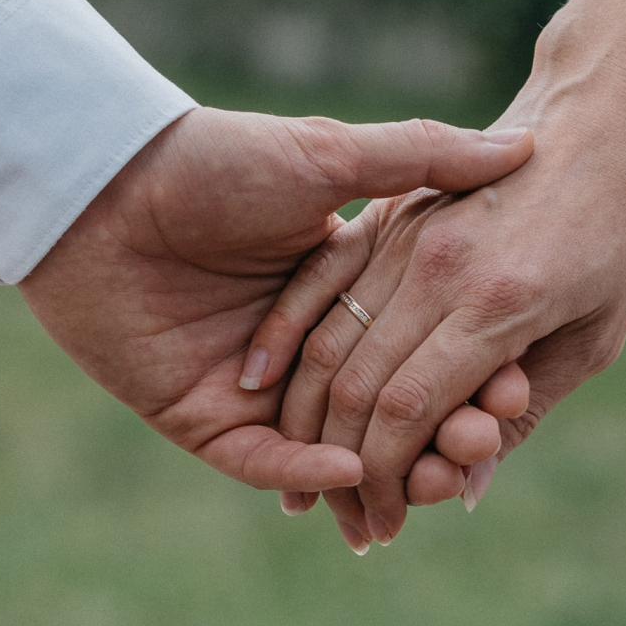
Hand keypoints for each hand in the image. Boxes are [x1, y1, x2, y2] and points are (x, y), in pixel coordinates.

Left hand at [18, 106, 533, 496]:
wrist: (104, 185)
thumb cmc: (217, 162)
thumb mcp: (332, 157)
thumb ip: (422, 160)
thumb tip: (521, 149)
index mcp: (340, 295)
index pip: (419, 348)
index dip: (470, 372)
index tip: (519, 388)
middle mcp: (304, 350)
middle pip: (385, 412)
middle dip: (437, 437)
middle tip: (482, 451)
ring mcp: (254, 391)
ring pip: (330, 451)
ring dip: (382, 466)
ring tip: (434, 476)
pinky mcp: (200, 421)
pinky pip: (260, 459)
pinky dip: (303, 468)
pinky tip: (350, 466)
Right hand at [247, 68, 625, 546]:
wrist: (608, 116)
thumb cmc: (623, 232)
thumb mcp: (596, 336)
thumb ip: (523, 413)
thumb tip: (468, 492)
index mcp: (499, 301)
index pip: (408, 407)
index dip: (384, 473)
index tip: (386, 515)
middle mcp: (439, 266)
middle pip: (355, 382)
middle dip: (345, 465)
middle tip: (353, 519)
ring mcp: (405, 233)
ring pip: (326, 339)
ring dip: (308, 418)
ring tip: (307, 477)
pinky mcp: (387, 213)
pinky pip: (317, 285)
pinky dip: (288, 342)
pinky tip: (266, 389)